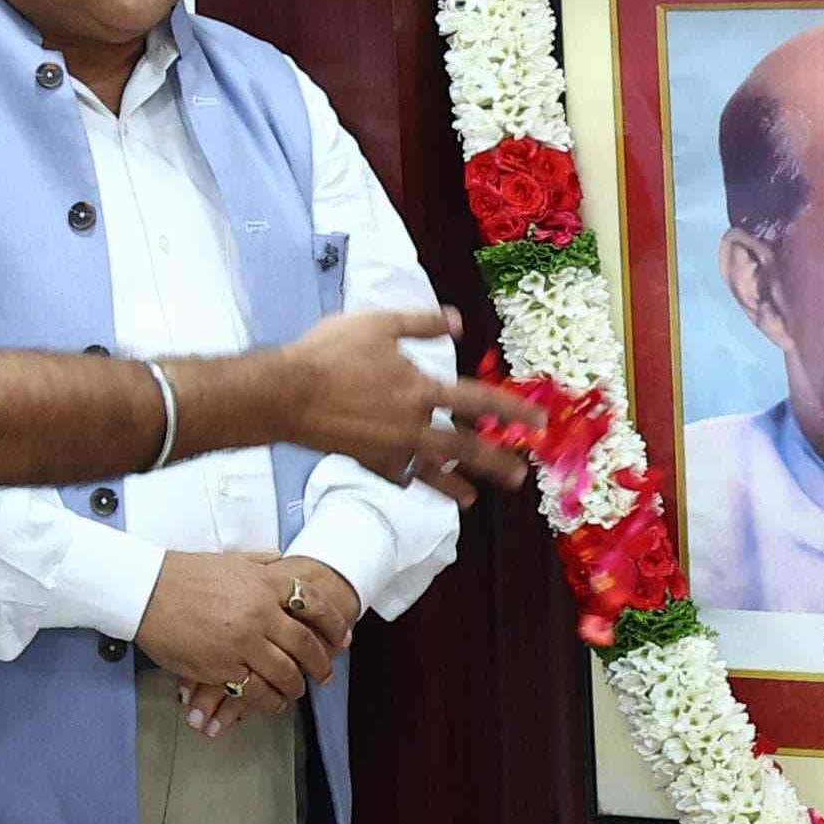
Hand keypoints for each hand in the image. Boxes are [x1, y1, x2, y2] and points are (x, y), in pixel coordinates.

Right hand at [136, 549, 343, 723]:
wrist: (145, 591)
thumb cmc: (183, 574)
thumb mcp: (230, 560)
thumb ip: (262, 563)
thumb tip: (283, 563)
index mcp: (265, 584)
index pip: (314, 604)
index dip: (333, 624)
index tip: (342, 638)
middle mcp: (259, 614)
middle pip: (305, 644)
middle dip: (320, 663)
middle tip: (324, 673)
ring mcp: (242, 643)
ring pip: (285, 672)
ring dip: (295, 686)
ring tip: (296, 691)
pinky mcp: (222, 668)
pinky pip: (256, 691)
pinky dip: (269, 700)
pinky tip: (271, 701)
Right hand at [281, 307, 535, 499]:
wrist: (285, 394)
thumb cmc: (330, 352)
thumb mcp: (379, 323)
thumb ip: (423, 322)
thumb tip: (459, 323)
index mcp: (421, 390)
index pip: (479, 401)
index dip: (512, 410)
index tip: (538, 421)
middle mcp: (412, 426)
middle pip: (464, 449)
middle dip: (495, 463)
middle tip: (519, 476)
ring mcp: (389, 449)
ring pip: (431, 472)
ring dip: (456, 487)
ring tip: (474, 500)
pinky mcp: (365, 460)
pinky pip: (393, 474)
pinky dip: (404, 479)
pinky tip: (409, 481)